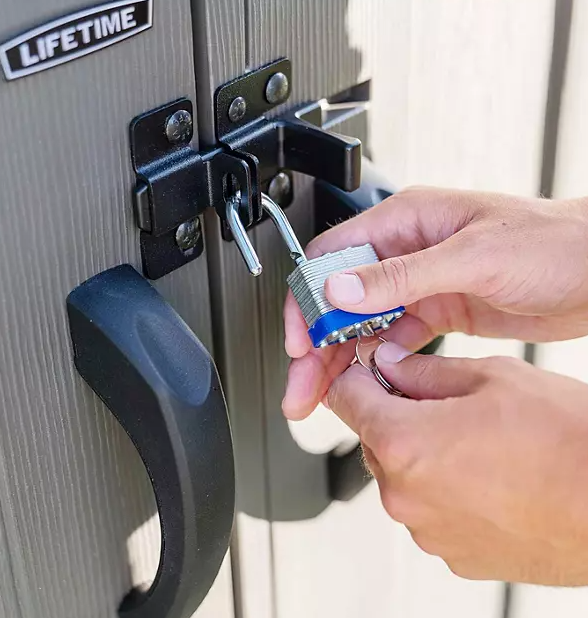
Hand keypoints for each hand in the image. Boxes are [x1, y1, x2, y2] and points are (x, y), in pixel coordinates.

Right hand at [283, 187, 587, 418]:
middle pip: (342, 299)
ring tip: (325, 396)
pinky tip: (373, 381)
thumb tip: (340, 288)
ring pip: (365, 323)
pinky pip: (397, 339)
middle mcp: (407, 252)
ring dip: (343, 359)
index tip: (301, 338)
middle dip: (318, 344)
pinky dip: (381, 361)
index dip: (310, 298)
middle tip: (303, 385)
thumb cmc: (552, 243)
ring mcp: (422, 284)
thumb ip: (402, 274)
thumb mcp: (473, 256)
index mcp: (407, 221)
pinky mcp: (440, 311)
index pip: (333, 256)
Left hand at [327, 342, 587, 584]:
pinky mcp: (452, 554)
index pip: (345, 398)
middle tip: (439, 402)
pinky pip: (428, 510)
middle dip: (395, 415)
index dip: (358, 376)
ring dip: (421, 455)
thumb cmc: (567, 440)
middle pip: (372, 439)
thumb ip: (424, 371)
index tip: (373, 371)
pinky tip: (486, 476)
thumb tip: (388, 364)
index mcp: (403, 443)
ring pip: (401, 476)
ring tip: (476, 442)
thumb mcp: (491, 377)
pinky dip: (443, 490)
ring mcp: (427, 531)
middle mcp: (403, 495)